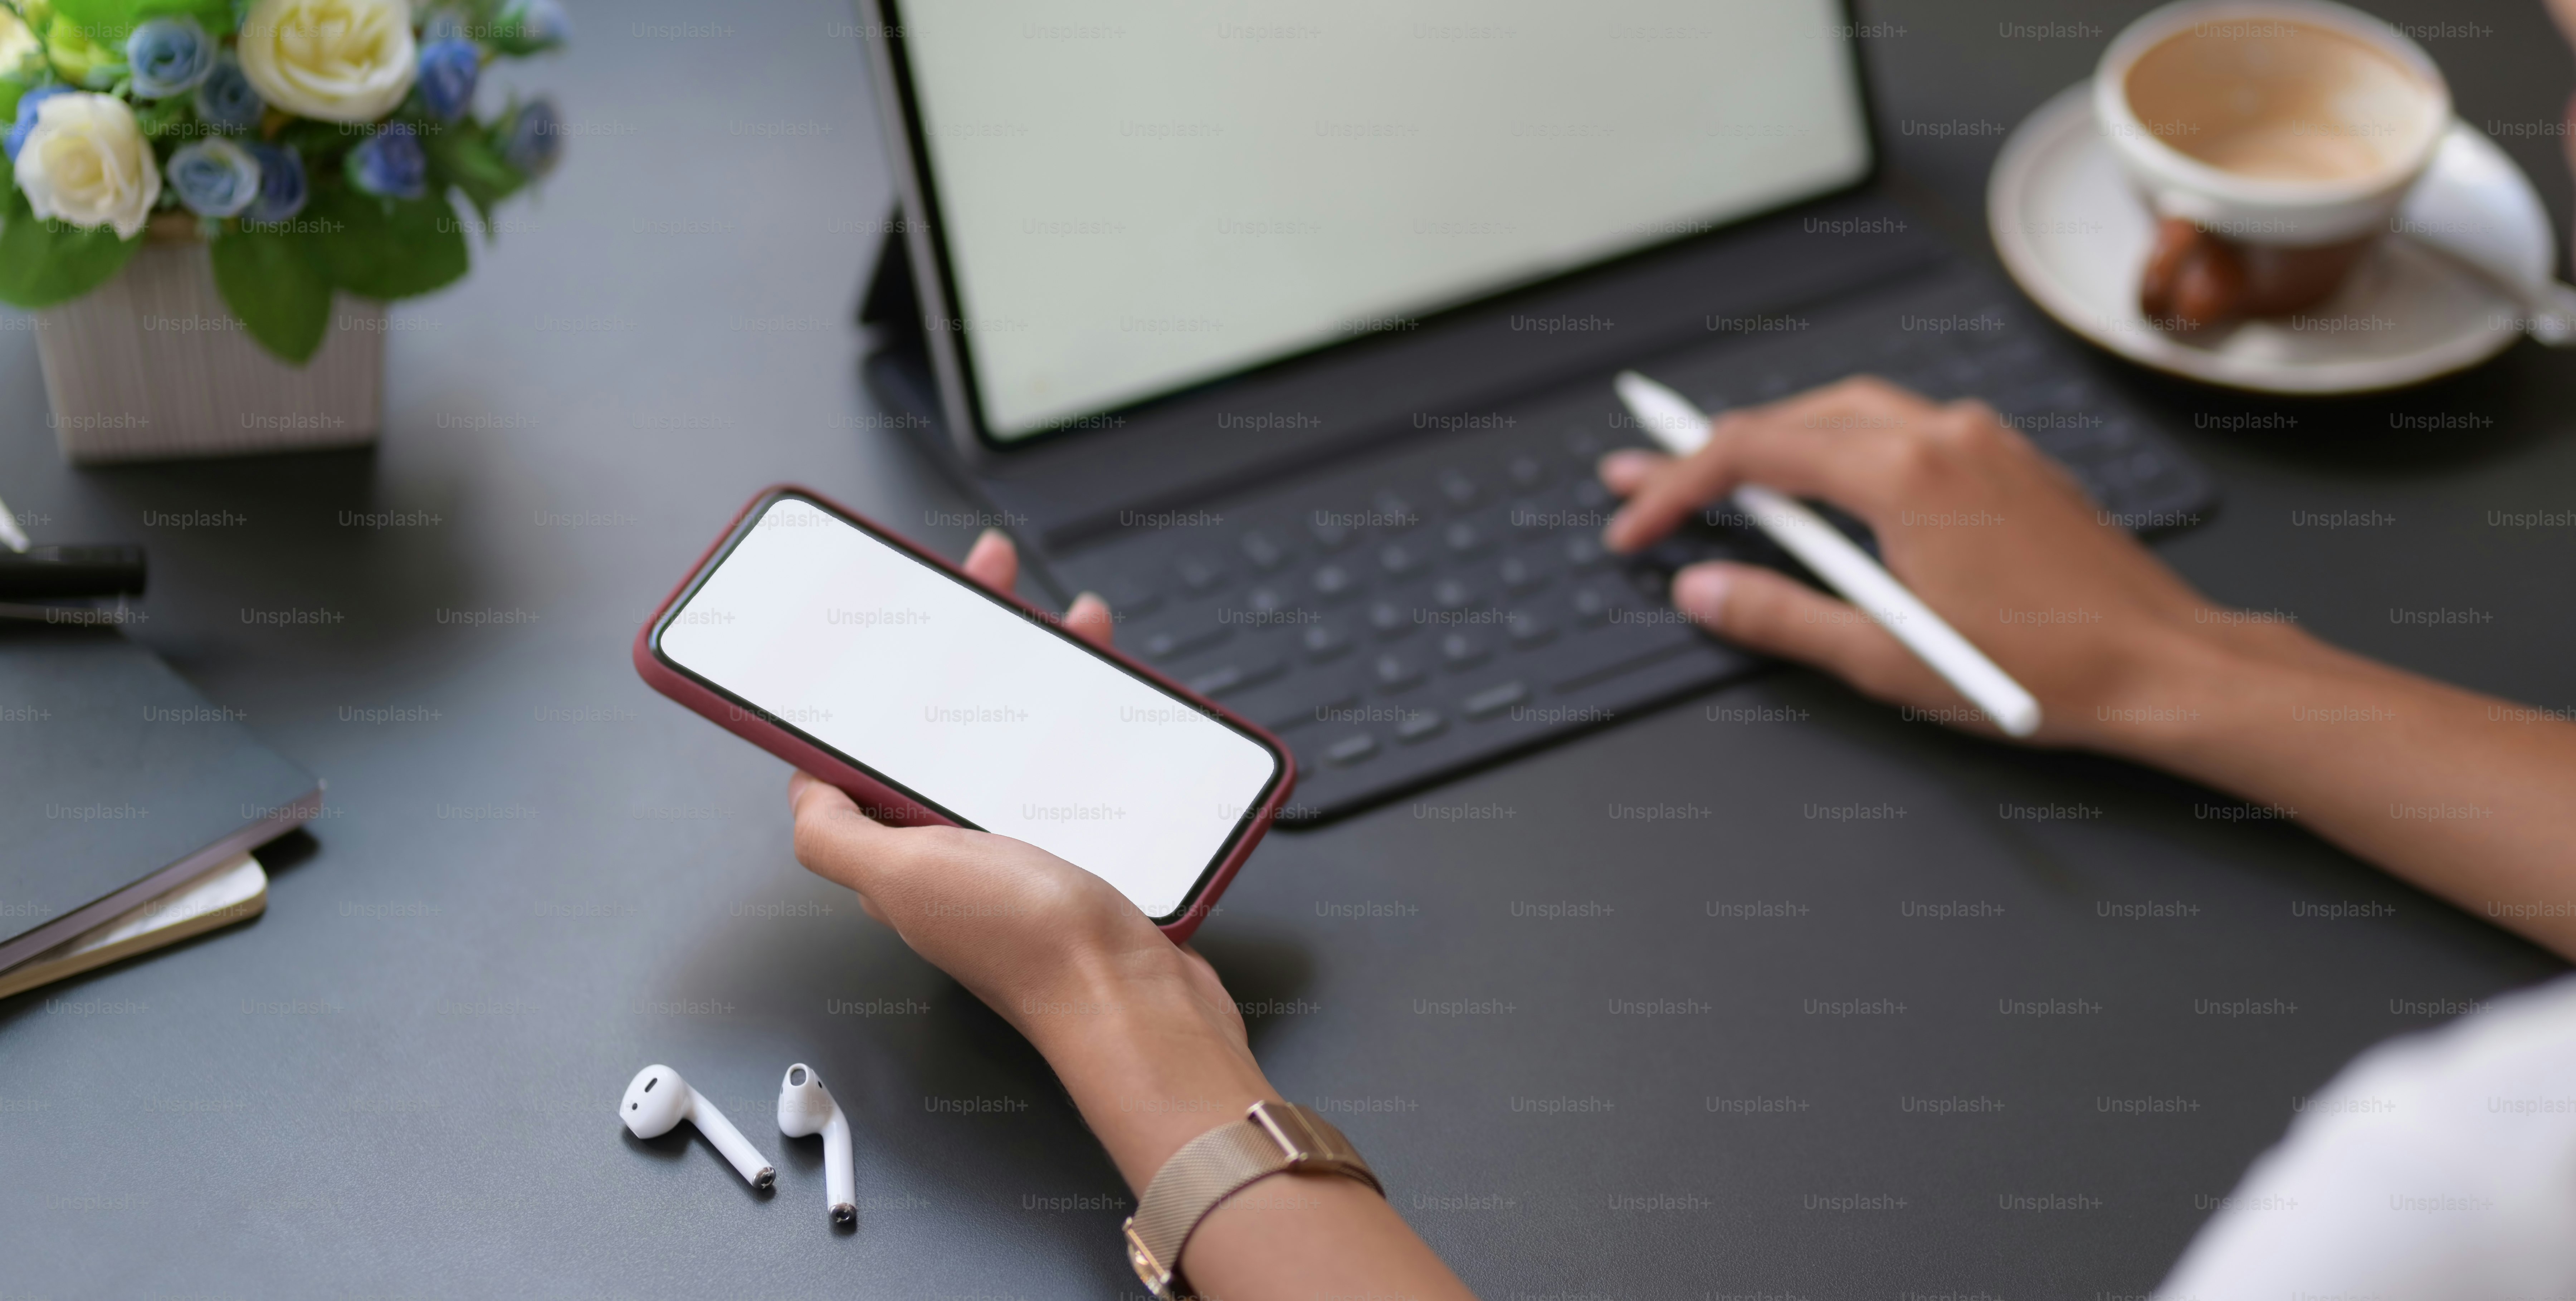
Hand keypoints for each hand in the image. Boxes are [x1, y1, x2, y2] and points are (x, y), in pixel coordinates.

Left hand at [785, 529, 1268, 1184]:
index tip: (906, 609)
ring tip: (1069, 617)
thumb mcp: (902, 878)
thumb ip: (836, 837)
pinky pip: (1088, 763)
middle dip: (973, 640)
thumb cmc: (1029, 948)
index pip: (884, 738)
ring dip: (1044, 664)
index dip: (889, 671)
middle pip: (960, 716)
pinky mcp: (1097, 847)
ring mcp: (1036, 843)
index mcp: (913, 844)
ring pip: (1032, 728)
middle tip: (990, 577)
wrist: (1134, 1002)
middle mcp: (969, 842)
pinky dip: (1100, 715)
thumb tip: (798, 787)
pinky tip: (1119, 688)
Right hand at [1598, 376, 2290, 754]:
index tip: (1636, 523)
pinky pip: (1902, 431)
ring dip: (1777, 443)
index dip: (1678, 485)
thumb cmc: (2047, 670)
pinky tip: (1823, 489)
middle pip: (1795, 418)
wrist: (2164, 666)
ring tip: (1719, 479)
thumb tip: (1704, 591)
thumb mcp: (1887, 659)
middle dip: (1710, 450)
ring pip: (1849, 414)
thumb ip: (1783, 617)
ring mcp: (1982, 441)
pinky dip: (1840, 450)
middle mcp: (1944, 435)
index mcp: (1905, 474)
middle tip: (1644, 478)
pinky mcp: (2009, 460)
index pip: (1754, 453)